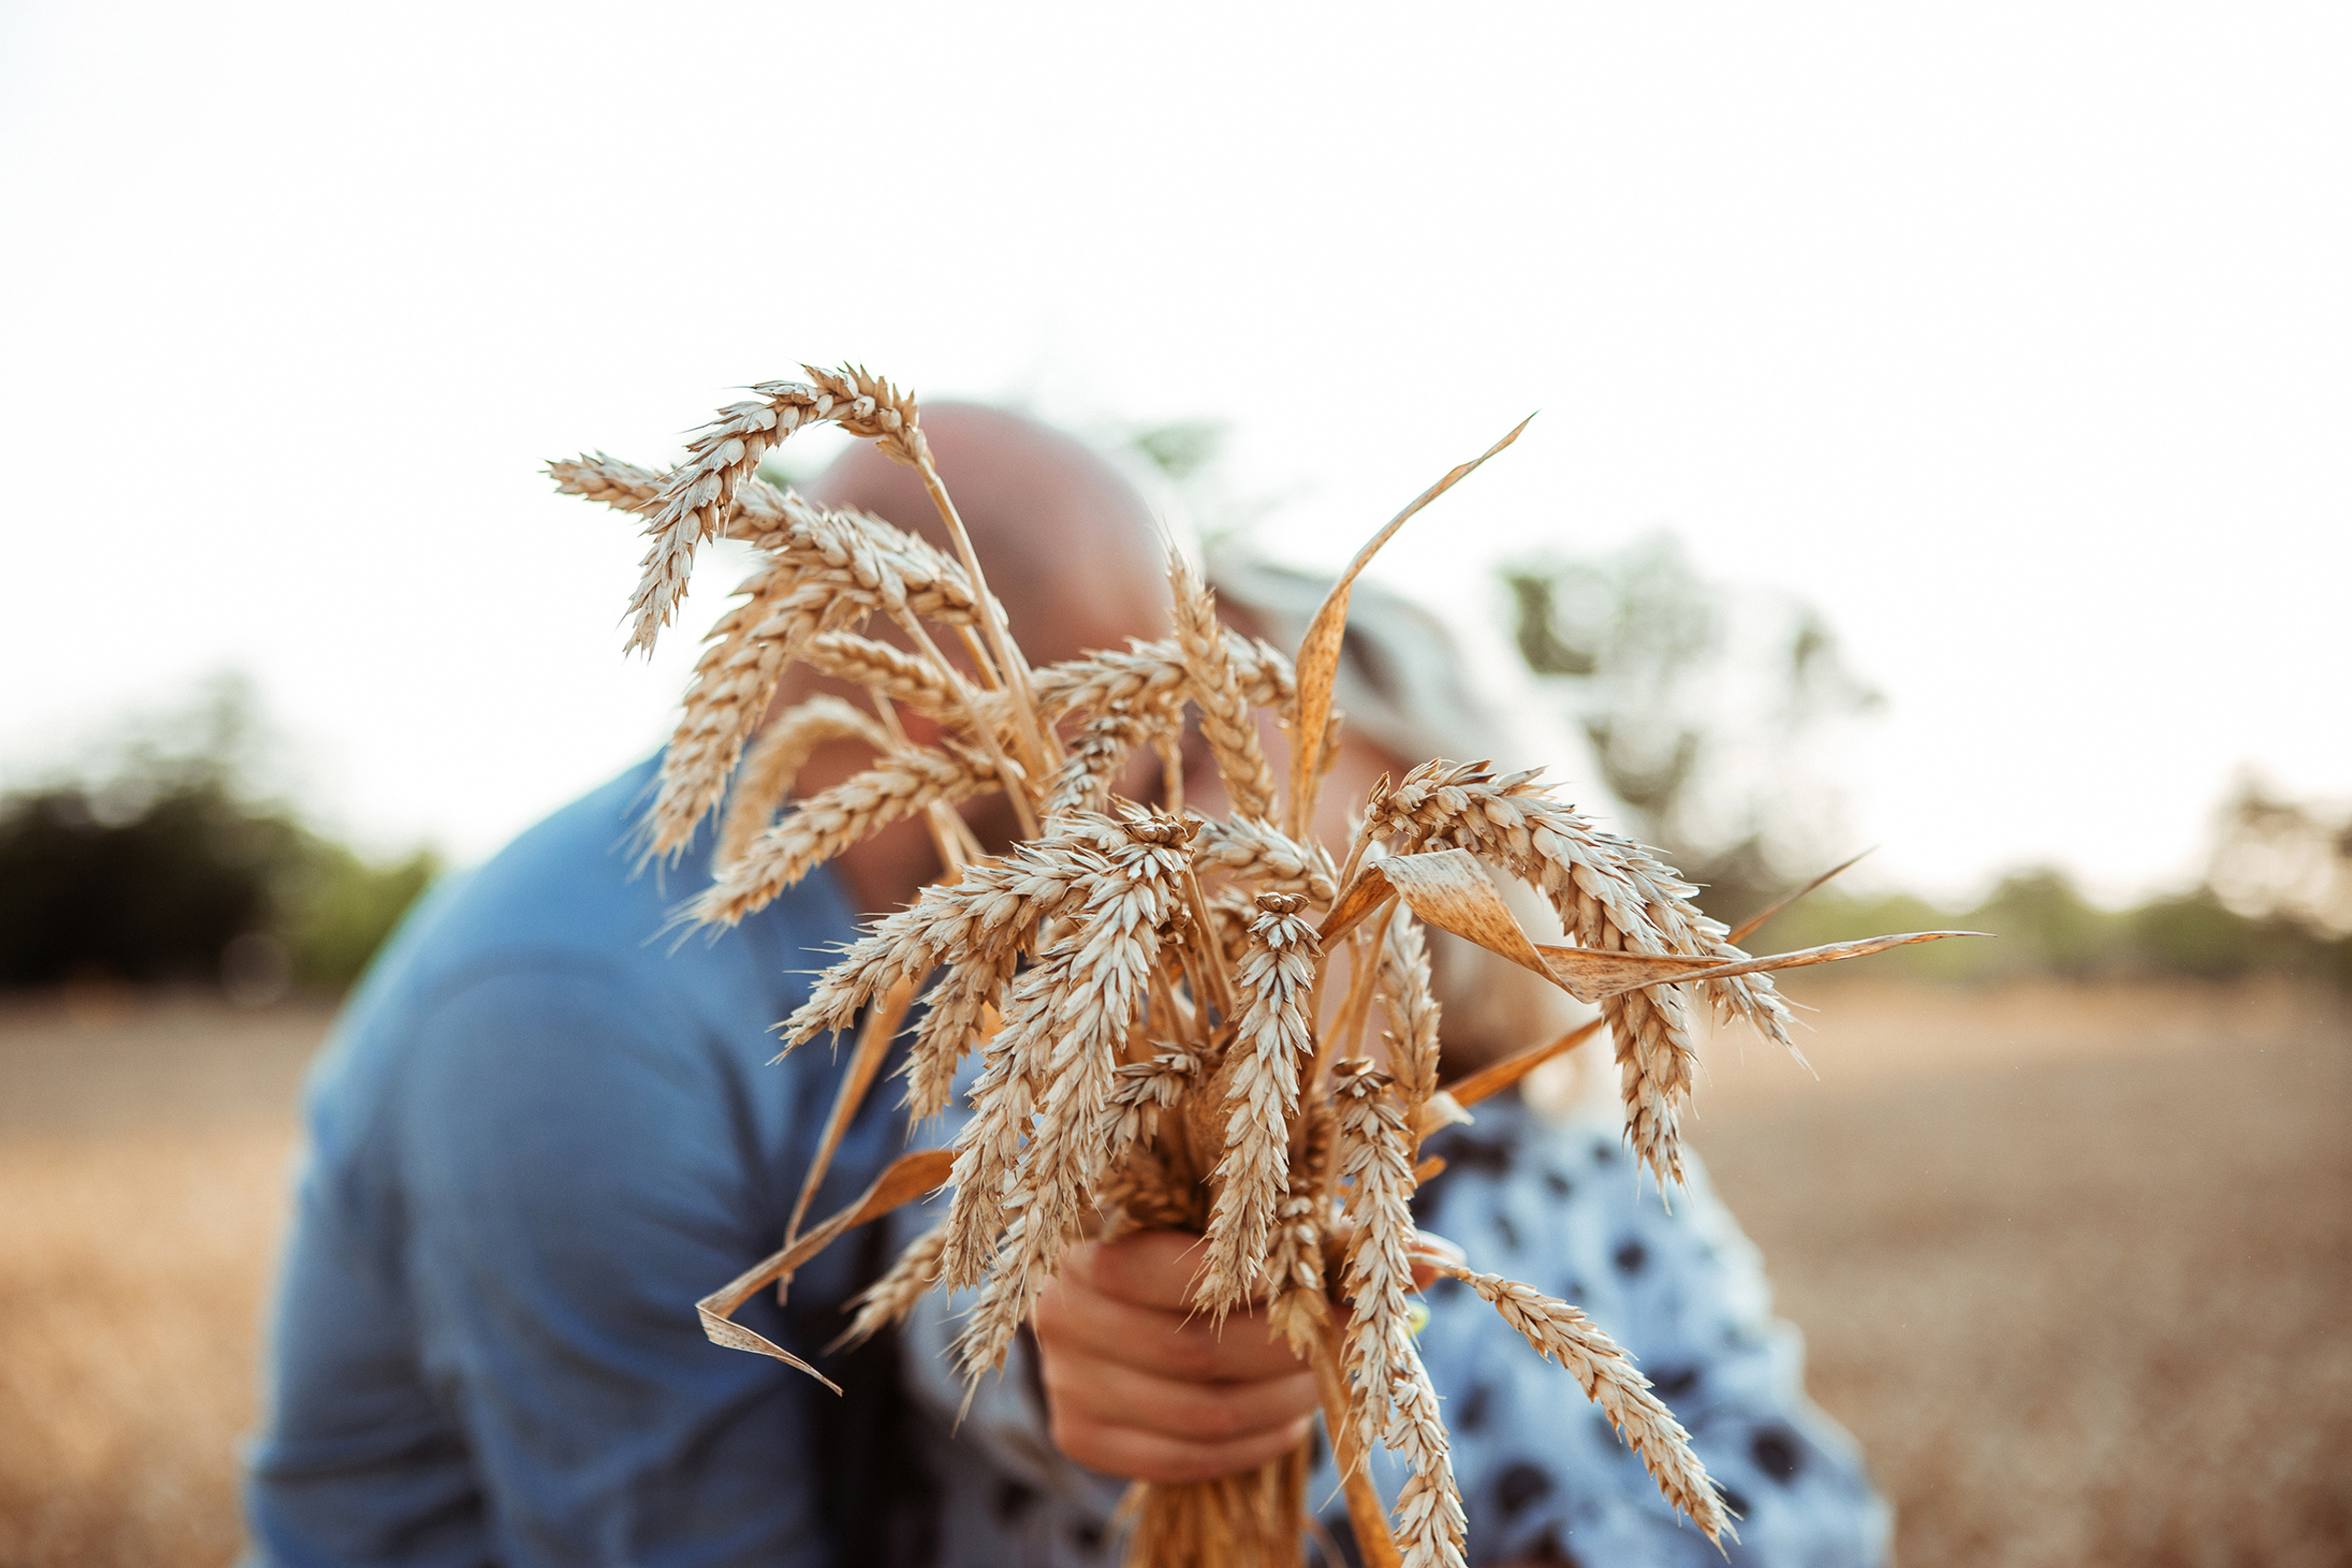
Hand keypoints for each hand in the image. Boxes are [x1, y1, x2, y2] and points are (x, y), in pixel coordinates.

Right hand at [1031, 1231, 1318, 1483]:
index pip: (1161, 1269)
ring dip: (1277, 1404)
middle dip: (1281, 1350)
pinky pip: (1181, 1459)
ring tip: (1320, 1383)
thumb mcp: (1216, 1223)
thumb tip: (1389, 1251)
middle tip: (1338, 1341)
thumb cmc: (1185, 1252)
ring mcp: (1063, 1380)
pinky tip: (1285, 1424)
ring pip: (1198, 1413)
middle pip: (1192, 1350)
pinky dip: (1247, 1447)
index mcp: (1086, 1240)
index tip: (1315, 1288)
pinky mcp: (1078, 1436)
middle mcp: (1059, 1311)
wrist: (1115, 1308)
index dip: (1245, 1281)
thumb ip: (1281, 1232)